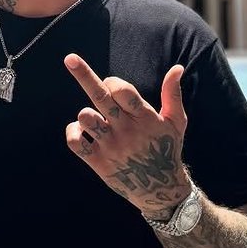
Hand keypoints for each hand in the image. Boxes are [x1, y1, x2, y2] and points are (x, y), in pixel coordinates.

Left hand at [63, 53, 192, 219]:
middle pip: (100, 97)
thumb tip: (178, 67)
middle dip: (84, 75)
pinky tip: (81, 131)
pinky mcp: (98, 162)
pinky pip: (75, 143)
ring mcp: (111, 146)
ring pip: (86, 119)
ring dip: (85, 114)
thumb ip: (172, 94)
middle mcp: (126, 130)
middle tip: (69, 58)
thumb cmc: (167, 148)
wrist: (160, 189)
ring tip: (93, 119)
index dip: (113, 82)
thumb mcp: (176, 121)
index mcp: (144, 117)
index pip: (123, 91)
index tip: (111, 84)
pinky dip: (73, 132)